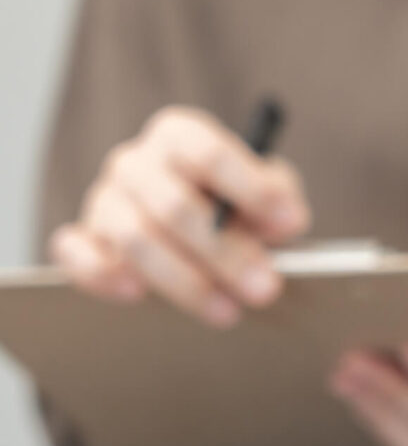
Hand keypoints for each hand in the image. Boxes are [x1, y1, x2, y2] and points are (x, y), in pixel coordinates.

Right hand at [47, 106, 309, 326]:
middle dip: (226, 253)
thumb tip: (286, 221)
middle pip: (174, 206)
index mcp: (179, 135)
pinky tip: (138, 294)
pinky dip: (103, 275)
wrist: (196, 216)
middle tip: (266, 287)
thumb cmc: (234, 199)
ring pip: (135, 239)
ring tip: (228, 310)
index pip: (209, 154)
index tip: (290, 223)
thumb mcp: (267, 189)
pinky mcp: (84, 238)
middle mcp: (135, 162)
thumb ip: (279, 197)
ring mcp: (103, 199)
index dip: (251, 189)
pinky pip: (77, 256)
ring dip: (185, 281)